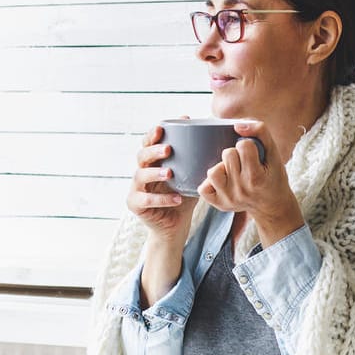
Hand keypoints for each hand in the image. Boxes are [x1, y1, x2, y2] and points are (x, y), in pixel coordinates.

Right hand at [127, 121, 197, 241]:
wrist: (175, 227)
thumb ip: (198, 162)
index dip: (153, 134)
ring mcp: (136, 188)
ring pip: (140, 175)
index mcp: (153, 163)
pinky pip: (146, 200)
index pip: (148, 143)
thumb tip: (218, 141)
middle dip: (153, 150)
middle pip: (141, 156)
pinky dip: (161, 199)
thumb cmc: (183, 199)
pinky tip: (176, 198)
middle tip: (168, 149)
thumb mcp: (191, 178)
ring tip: (169, 173)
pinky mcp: (135, 204)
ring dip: (155, 173)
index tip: (163, 127)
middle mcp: (142, 172)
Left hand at [198, 120, 302, 244]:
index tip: (255, 155)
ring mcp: (229, 198)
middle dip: (236, 154)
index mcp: (257, 177)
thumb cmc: (273, 176)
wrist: (272, 205)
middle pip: (227, 155)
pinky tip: (222, 182)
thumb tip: (237, 125)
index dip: (249, 146)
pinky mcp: (219, 204)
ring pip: (213, 171)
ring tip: (232, 171)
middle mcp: (242, 190)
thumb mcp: (274, 153)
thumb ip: (261, 132)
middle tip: (245, 163)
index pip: (243, 145)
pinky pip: (203, 188)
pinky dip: (210, 183)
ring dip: (222, 167)